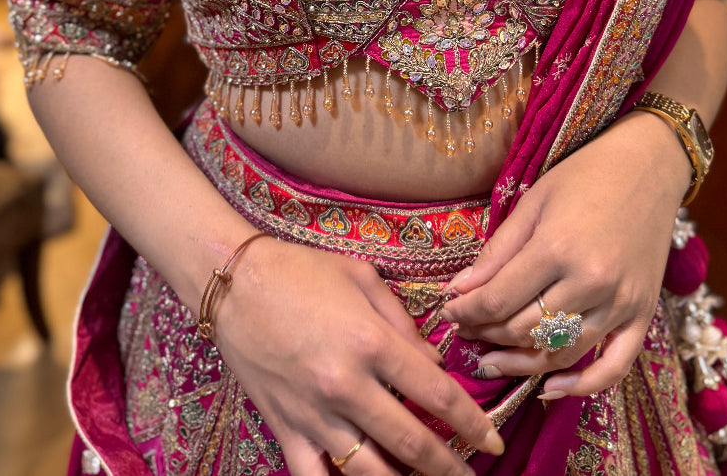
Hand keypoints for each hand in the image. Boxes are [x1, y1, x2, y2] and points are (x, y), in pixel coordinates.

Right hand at [214, 239, 503, 475]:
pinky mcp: (285, 428)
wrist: (234, 283)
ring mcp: (314, 413)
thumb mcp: (363, 277)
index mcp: (372, 343)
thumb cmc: (301, 271)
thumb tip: (432, 363)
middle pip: (412, 443)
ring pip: (370, 472)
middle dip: (449, 467)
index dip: (472, 422)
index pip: (436, 394)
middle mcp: (347, 385)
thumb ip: (402, 321)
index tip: (492, 439)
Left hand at [441, 111, 691, 397]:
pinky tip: (549, 386)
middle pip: (524, 330)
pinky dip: (582, 385)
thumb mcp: (533, 201)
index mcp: (557, 248)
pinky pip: (613, 367)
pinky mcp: (643, 315)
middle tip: (464, 329)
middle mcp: (591, 282)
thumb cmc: (585, 175)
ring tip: (490, 358)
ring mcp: (621, 303)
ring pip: (560, 352)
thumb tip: (459, 290)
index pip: (498, 300)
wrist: (649, 165)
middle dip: (485, 334)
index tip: (447, 311)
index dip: (465, 312)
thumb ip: (497, 251)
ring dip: (519, 362)